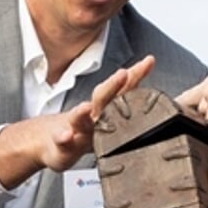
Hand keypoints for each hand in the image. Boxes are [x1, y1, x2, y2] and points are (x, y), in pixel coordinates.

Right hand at [0, 58, 154, 187]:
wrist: (55, 140)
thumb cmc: (85, 127)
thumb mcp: (107, 110)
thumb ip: (127, 92)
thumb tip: (151, 66)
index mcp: (107, 109)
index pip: (124, 89)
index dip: (136, 75)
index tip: (148, 62)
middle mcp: (93, 116)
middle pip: (102, 98)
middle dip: (112, 86)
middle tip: (123, 74)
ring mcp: (76, 130)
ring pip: (78, 119)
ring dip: (81, 113)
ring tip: (85, 108)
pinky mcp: (63, 145)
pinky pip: (63, 142)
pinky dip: (63, 138)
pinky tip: (66, 136)